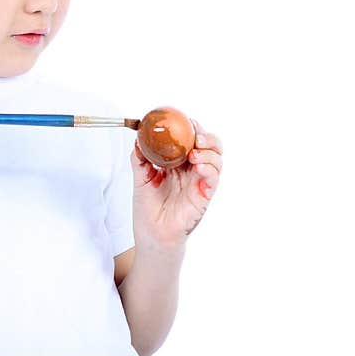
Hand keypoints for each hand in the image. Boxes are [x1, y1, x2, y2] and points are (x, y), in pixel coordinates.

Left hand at [130, 118, 222, 248]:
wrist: (151, 234)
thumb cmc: (148, 210)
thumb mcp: (140, 179)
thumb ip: (140, 159)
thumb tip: (137, 139)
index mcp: (178, 164)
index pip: (191, 140)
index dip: (192, 128)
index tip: (186, 121)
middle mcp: (192, 171)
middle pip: (210, 146)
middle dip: (206, 136)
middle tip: (195, 135)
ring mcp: (200, 183)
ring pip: (217, 160)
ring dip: (209, 152)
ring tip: (195, 153)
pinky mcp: (204, 197)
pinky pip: (214, 180)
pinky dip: (210, 169)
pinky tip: (199, 166)